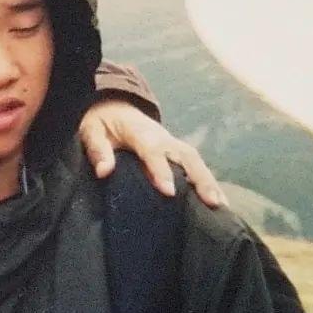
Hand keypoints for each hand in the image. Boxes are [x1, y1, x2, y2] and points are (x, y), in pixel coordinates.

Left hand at [78, 99, 225, 207]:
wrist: (113, 106)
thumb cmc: (101, 122)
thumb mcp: (91, 131)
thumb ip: (97, 150)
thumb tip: (104, 171)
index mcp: (139, 131)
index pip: (153, 150)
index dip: (161, 170)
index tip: (169, 192)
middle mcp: (161, 136)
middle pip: (185, 155)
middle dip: (200, 178)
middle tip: (212, 203)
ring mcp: (172, 143)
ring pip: (195, 160)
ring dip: (209, 181)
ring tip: (222, 206)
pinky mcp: (175, 151)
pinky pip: (194, 165)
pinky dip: (208, 181)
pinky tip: (219, 201)